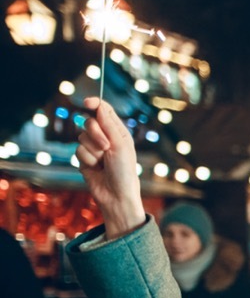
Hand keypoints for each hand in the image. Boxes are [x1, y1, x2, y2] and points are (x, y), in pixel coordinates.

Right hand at [76, 98, 145, 237]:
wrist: (116, 195)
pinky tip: (95, 168)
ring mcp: (93, 148)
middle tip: (106, 147)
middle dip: (95, 133)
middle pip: (89, 122)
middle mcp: (105, 138)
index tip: (88, 102)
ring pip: (82, 137)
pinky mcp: (83, 159)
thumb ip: (109, 126)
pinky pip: (78, 150)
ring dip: (93, 150)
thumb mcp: (120, 146)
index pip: (104, 112)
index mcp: (119, 132)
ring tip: (104, 162)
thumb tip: (99, 106)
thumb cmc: (124, 171)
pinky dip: (87, 159)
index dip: (95, 104)